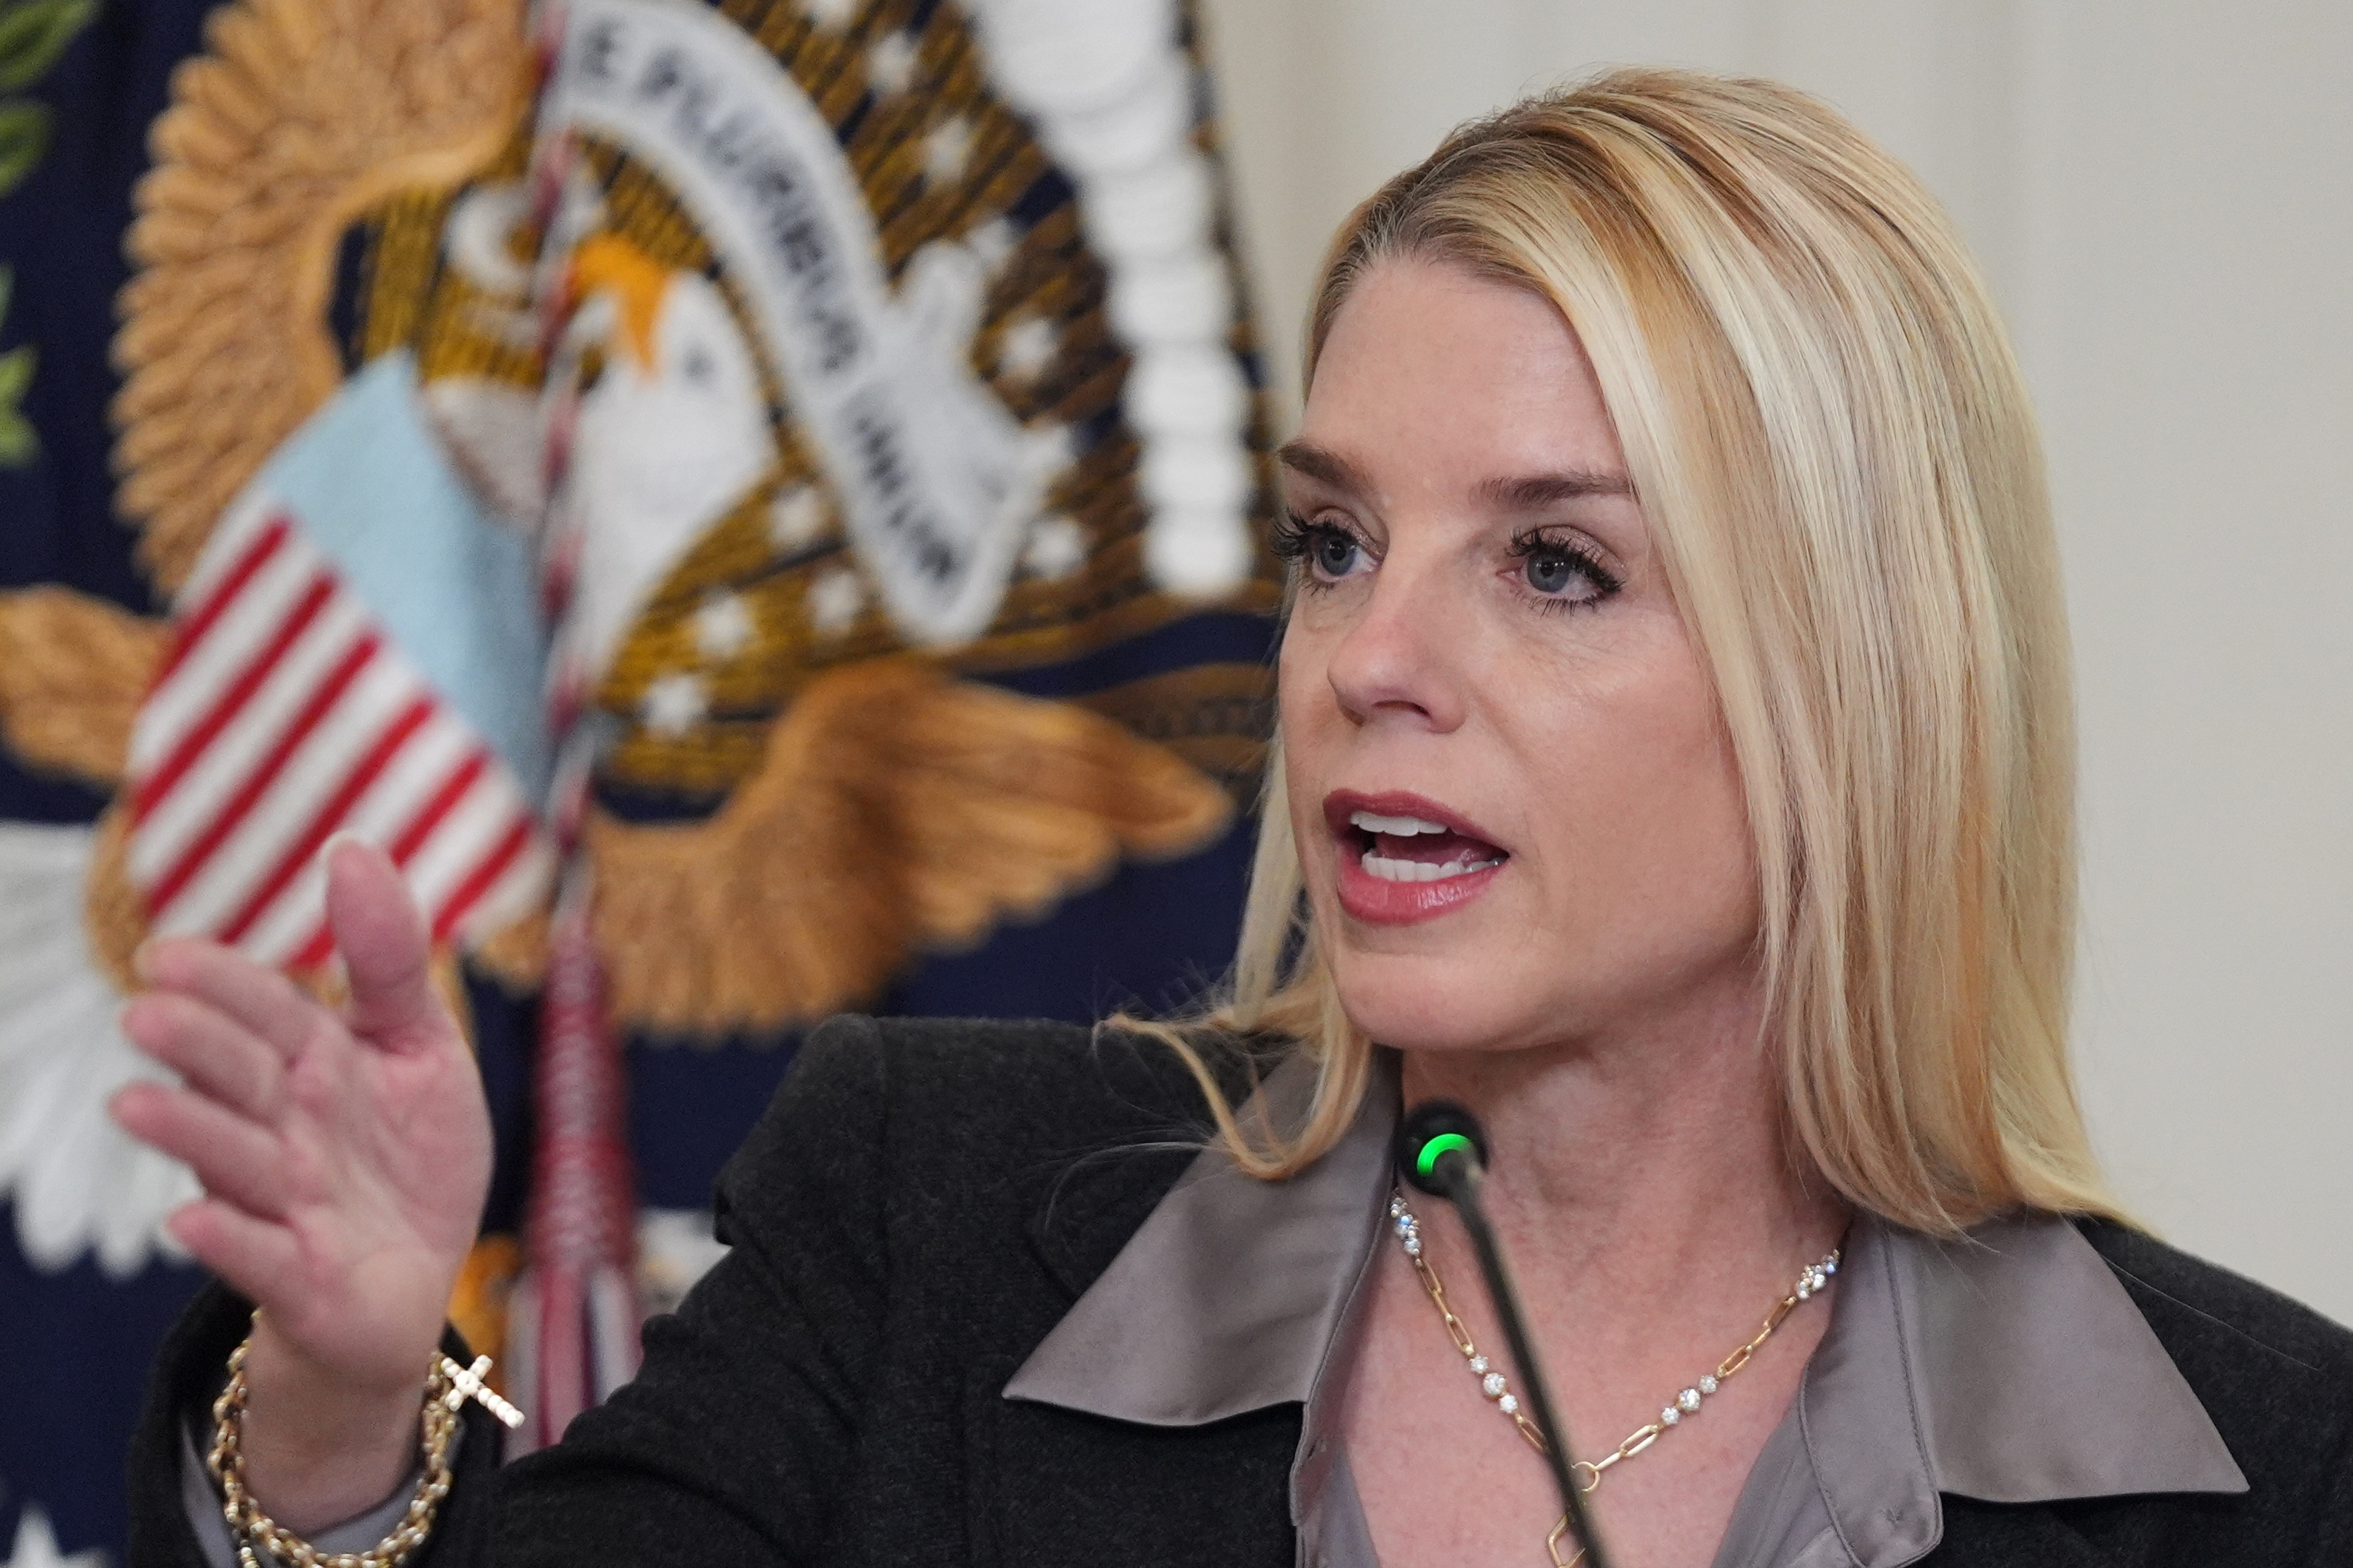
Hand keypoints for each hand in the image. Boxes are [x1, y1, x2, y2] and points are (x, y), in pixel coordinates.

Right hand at [111, 838, 492, 1527]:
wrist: (412, 1279)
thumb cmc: (406, 1153)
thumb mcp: (419, 1046)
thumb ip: (389, 959)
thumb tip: (350, 847)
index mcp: (315, 1066)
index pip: (268, 1013)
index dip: (224, 983)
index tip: (167, 953)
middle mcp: (288, 1129)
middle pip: (241, 1080)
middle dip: (197, 1048)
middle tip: (144, 1013)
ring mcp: (288, 1204)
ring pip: (236, 1162)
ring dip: (188, 1132)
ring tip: (134, 1103)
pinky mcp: (300, 1277)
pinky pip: (261, 1258)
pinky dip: (230, 1240)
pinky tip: (192, 1219)